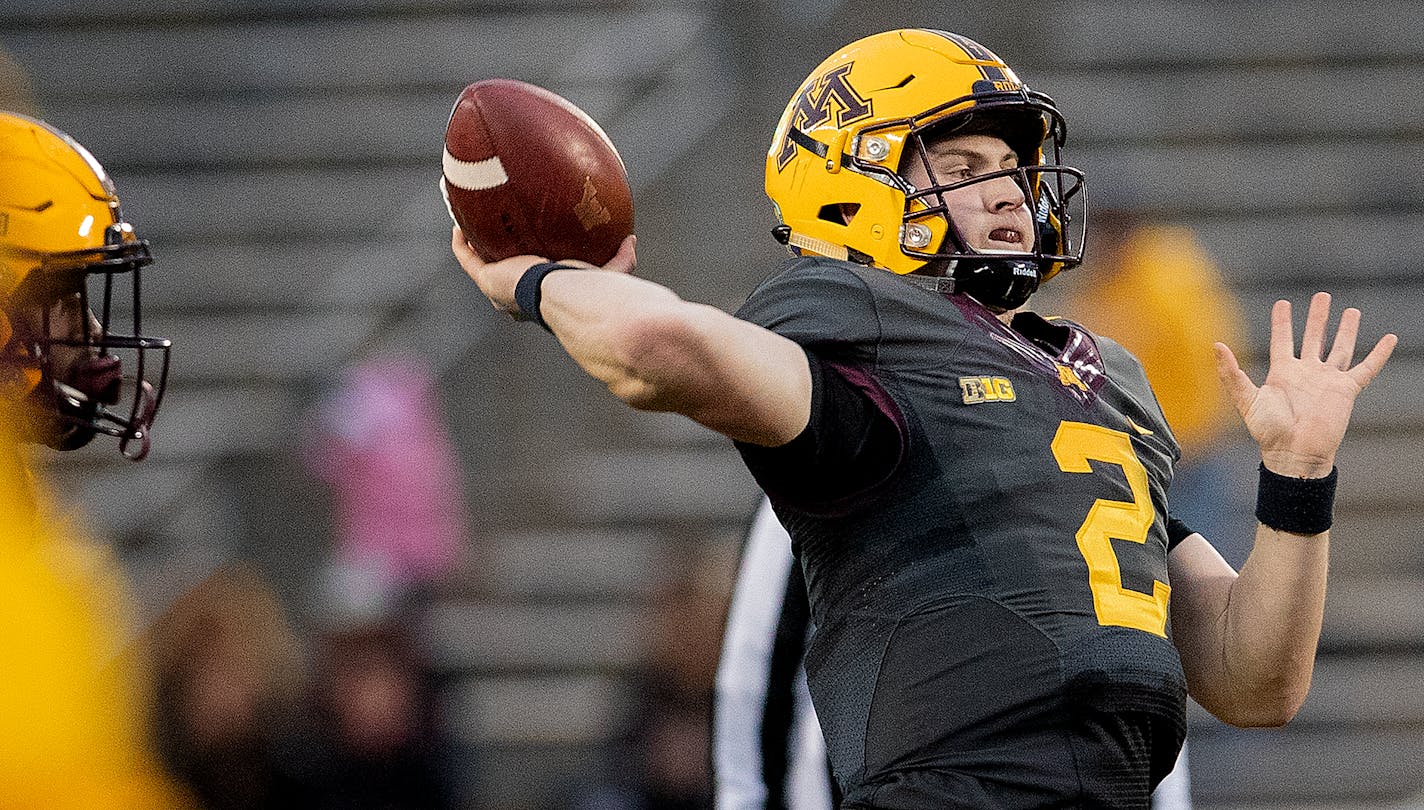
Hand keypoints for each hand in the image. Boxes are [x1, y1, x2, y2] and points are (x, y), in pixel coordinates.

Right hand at [450, 227, 637, 316]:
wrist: (567, 294)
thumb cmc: (590, 290)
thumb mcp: (608, 273)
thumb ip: (620, 260)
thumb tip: (631, 240)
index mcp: (542, 299)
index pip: (531, 285)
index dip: (525, 268)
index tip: (526, 247)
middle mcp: (516, 298)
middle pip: (500, 273)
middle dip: (493, 253)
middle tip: (493, 228)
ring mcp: (498, 289)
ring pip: (479, 263)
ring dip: (472, 242)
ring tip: (468, 218)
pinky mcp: (487, 280)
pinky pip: (466, 258)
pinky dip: (461, 241)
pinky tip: (459, 219)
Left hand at [1215, 292, 1396, 476]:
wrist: (1294, 452)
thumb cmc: (1268, 431)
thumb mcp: (1246, 399)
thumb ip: (1231, 372)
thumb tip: (1215, 345)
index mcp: (1282, 373)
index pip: (1283, 339)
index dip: (1282, 322)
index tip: (1282, 303)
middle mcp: (1306, 373)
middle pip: (1314, 338)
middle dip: (1318, 318)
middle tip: (1322, 296)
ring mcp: (1327, 381)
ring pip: (1340, 348)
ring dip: (1346, 330)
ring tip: (1352, 311)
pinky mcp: (1346, 391)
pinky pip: (1366, 369)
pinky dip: (1379, 354)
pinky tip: (1389, 339)